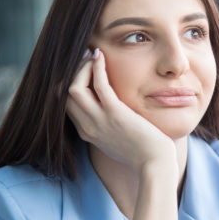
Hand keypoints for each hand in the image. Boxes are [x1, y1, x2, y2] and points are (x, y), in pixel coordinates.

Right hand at [66, 49, 176, 171]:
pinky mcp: (116, 114)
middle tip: (84, 57)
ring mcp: (100, 121)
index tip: (81, 69)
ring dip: (81, 68)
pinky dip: (96, 68)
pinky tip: (100, 56)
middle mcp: (88, 127)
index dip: (70, 83)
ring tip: (92, 55)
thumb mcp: (116, 141)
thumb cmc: (142, 153)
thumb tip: (110, 114)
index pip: (66, 104)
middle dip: (71, 72)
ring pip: (74, 88)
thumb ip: (108, 128)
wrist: (155, 165)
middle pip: (63, 95)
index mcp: (87, 132)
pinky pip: (99, 86)